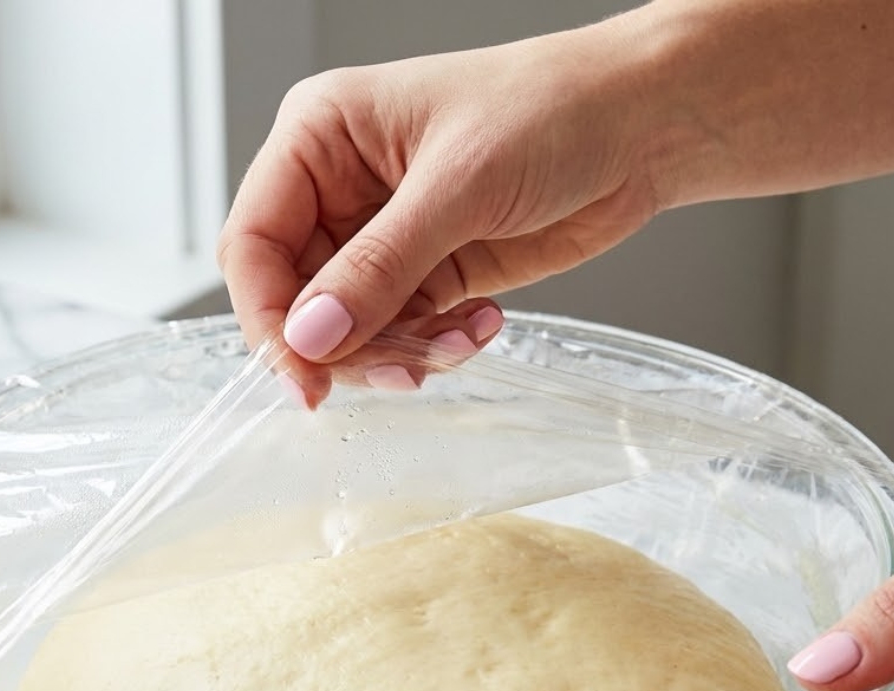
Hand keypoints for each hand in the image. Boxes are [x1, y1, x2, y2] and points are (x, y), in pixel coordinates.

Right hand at [216, 17, 662, 395]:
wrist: (640, 127)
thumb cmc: (550, 110)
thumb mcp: (456, 187)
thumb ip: (377, 269)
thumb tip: (308, 338)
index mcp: (321, 138)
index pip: (254, 244)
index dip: (270, 318)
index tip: (304, 378)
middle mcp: (342, 191)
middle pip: (301, 301)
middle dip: (350, 346)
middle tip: (404, 370)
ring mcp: (385, 238)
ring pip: (354, 330)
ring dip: (405, 352)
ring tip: (462, 340)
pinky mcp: (429, 274)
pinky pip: (407, 335)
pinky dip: (441, 346)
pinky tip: (485, 322)